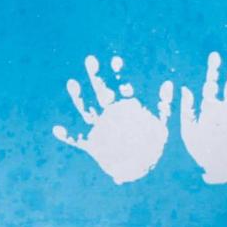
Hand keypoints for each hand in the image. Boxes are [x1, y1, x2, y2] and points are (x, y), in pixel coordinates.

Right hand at [52, 53, 169, 182]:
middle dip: (95, 75)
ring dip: (78, 97)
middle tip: (91, 59)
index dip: (118, 73)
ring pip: (86, 108)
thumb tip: (169, 83)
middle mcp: (110, 113)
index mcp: (126, 107)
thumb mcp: (162, 125)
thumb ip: (164, 105)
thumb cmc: (151, 146)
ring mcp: (99, 127)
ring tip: (72, 83)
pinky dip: (67, 135)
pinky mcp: (91, 144)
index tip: (116, 61)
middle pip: (100, 90)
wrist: (140, 167)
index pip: (121, 86)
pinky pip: (77, 139)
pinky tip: (57, 130)